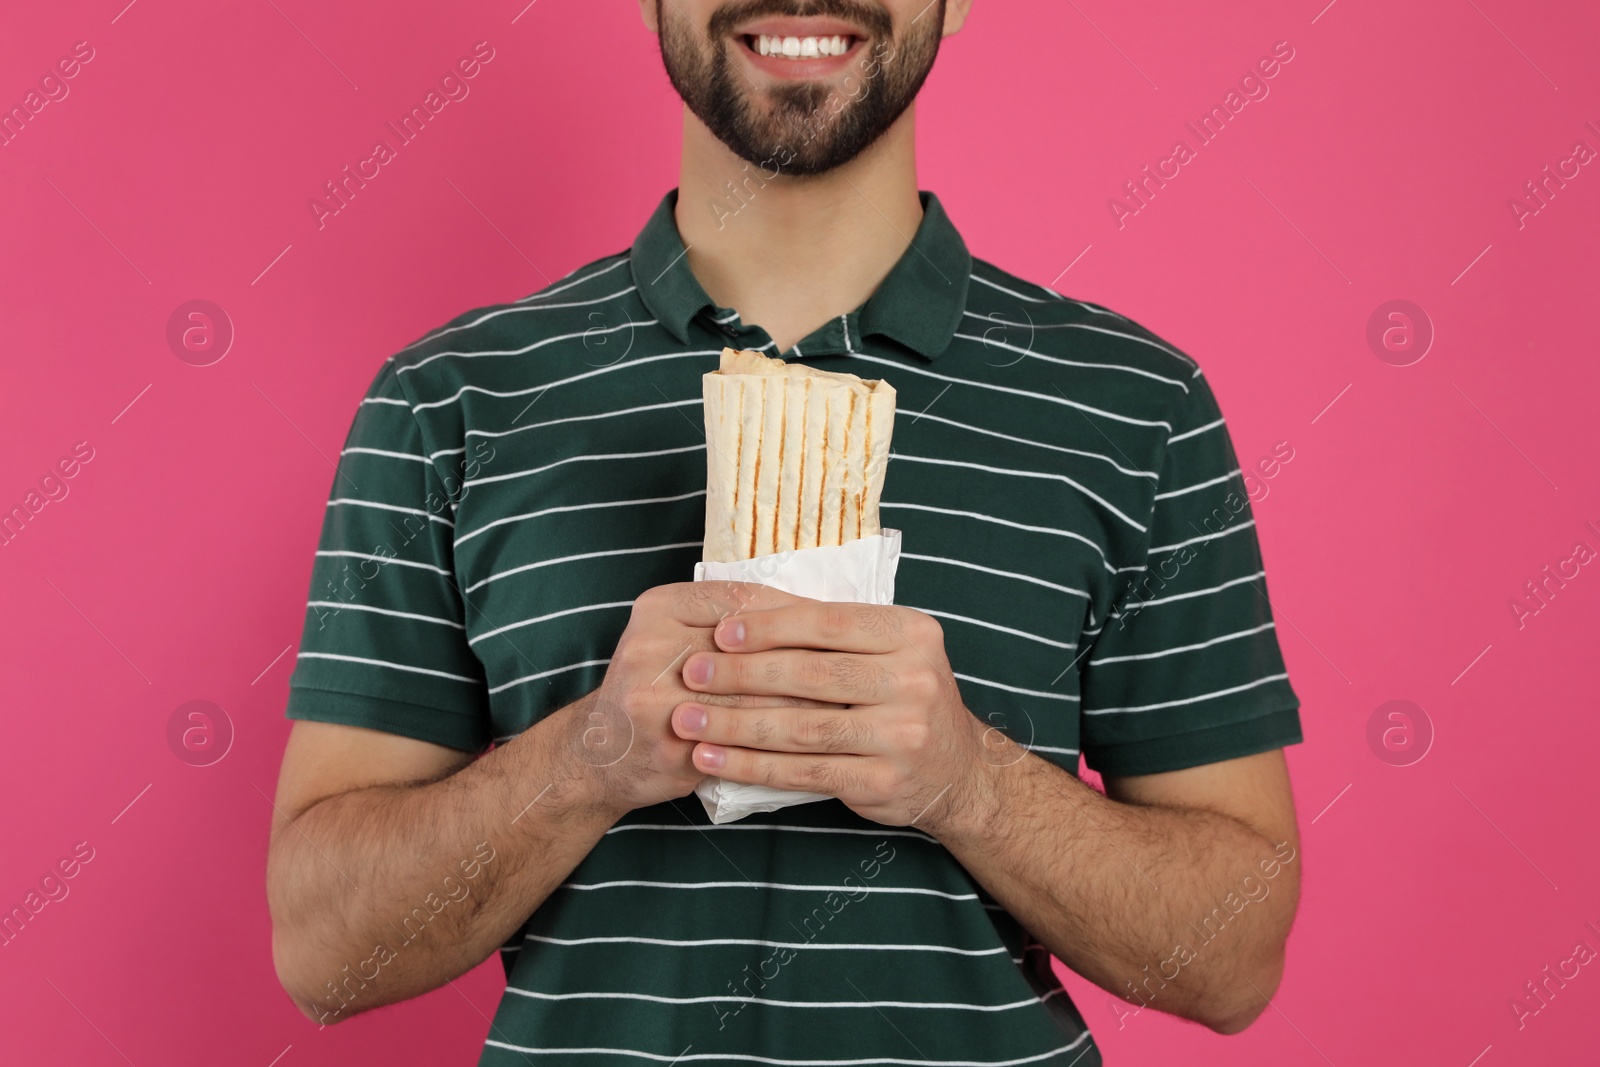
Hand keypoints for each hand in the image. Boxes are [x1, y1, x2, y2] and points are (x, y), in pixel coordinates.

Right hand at [561, 582, 838, 817]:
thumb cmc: (658, 689)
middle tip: (860, 668)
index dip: (797, 613)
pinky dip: (785, 740)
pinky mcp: (670, 743)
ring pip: (754, 695)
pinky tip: (820, 742)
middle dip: (811, 659)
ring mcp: (656, 696)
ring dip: (809, 702)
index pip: (743, 600)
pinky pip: (743, 740)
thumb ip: (732, 620)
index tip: (842, 625)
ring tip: (853, 704)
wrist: (600, 755)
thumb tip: (819, 610)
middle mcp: (651, 644)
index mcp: (659, 606)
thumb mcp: (679, 635)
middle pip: (752, 647)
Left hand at [671, 601, 991, 830]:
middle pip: (811, 674)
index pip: (828, 623)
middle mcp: (914, 681)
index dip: (769, 627)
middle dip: (743, 674)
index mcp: (912, 633)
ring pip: (802, 728)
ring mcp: (902, 736)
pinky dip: (752, 766)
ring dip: (736, 724)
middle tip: (692, 673)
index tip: (719, 632)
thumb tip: (743, 611)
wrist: (957, 771)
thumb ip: (831, 634)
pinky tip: (713, 759)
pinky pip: (804, 772)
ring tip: (688, 720)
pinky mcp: (882, 782)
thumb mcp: (888, 651)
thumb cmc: (903, 698)